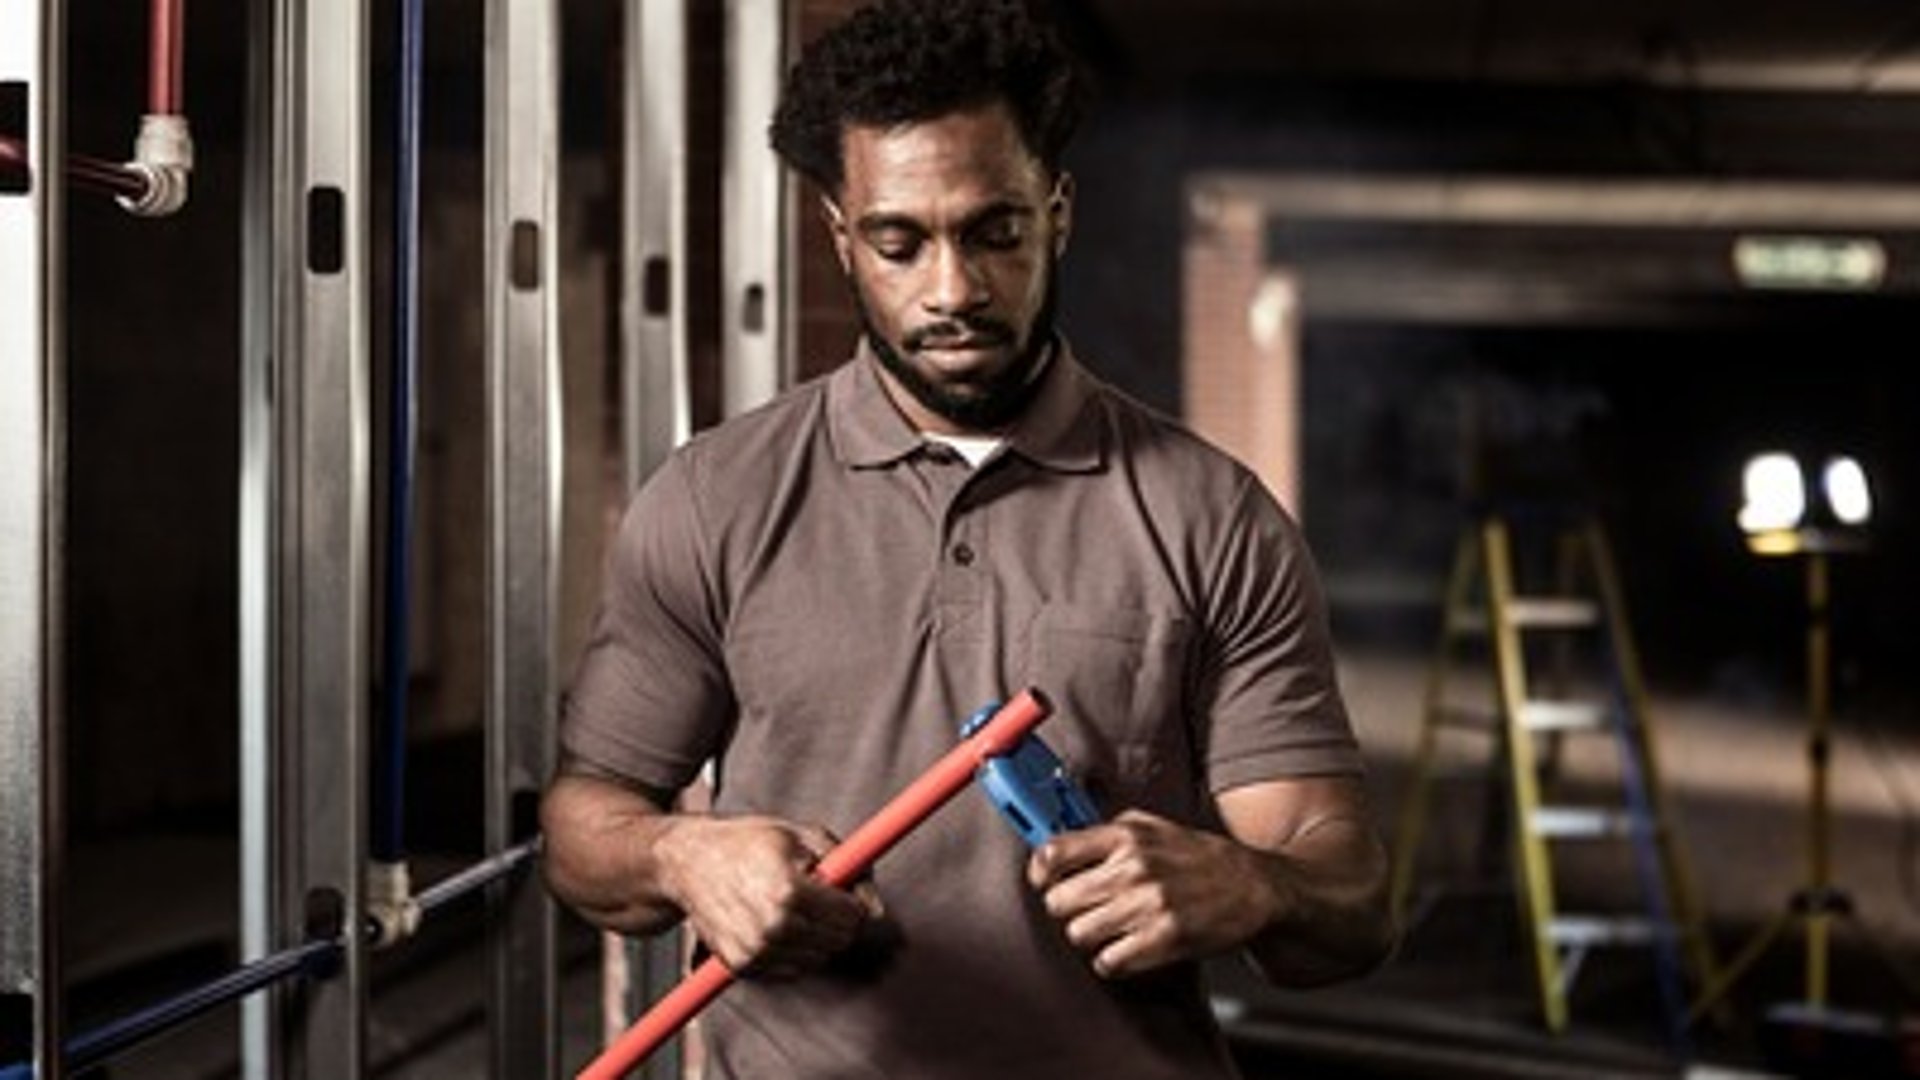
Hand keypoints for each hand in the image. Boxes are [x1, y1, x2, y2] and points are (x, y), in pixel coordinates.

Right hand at [656, 814, 883, 978]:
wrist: (687, 862)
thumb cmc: (744, 842)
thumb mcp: (802, 835)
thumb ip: (850, 864)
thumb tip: (877, 906)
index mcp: (789, 891)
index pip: (852, 916)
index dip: (853, 899)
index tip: (841, 887)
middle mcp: (772, 927)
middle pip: (839, 940)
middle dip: (838, 918)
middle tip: (817, 894)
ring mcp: (755, 951)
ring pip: (819, 958)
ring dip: (816, 935)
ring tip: (792, 905)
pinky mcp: (742, 967)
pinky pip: (793, 969)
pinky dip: (794, 950)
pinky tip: (776, 923)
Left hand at [1027, 809, 1277, 977]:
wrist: (1254, 885)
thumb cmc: (1199, 856)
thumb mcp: (1153, 825)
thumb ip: (1107, 831)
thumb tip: (1060, 843)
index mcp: (1125, 836)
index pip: (1053, 853)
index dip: (1040, 873)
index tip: (1044, 882)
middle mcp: (1133, 868)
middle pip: (1059, 901)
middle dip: (1067, 909)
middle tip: (1084, 909)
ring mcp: (1149, 905)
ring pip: (1078, 935)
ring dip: (1089, 937)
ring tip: (1108, 930)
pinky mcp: (1165, 939)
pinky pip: (1109, 962)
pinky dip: (1112, 961)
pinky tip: (1126, 948)